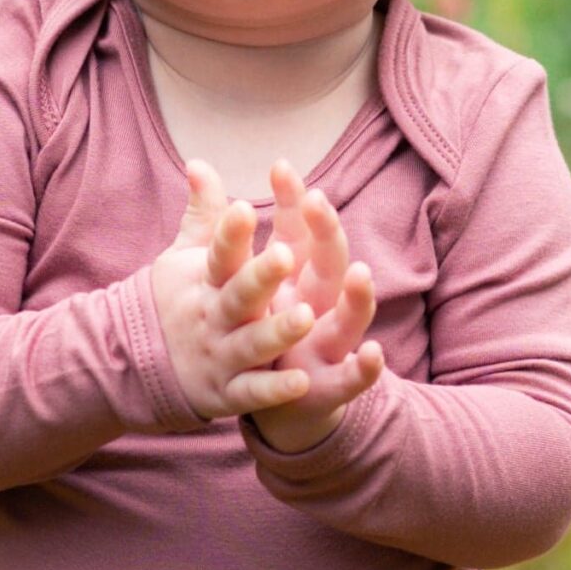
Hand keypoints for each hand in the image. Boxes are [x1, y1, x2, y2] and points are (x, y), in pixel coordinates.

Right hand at [148, 160, 317, 421]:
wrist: (135, 365)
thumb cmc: (179, 301)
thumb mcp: (185, 258)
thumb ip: (202, 215)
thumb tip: (199, 162)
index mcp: (206, 282)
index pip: (218, 253)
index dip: (230, 233)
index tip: (246, 207)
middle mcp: (213, 318)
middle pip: (237, 296)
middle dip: (259, 277)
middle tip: (285, 256)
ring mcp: (219, 357)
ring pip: (250, 345)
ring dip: (276, 333)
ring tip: (305, 317)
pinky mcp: (226, 393)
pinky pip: (252, 393)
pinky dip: (273, 391)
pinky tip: (302, 384)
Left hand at [248, 157, 383, 453]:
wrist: (285, 404)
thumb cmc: (266, 328)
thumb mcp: (242, 279)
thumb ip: (223, 228)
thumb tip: (196, 165)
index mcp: (295, 278)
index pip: (296, 232)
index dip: (290, 202)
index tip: (279, 167)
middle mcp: (318, 304)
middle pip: (327, 264)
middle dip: (325, 234)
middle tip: (318, 202)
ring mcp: (328, 344)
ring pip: (346, 317)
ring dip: (355, 298)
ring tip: (361, 273)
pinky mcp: (330, 386)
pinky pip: (350, 379)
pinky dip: (364, 370)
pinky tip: (374, 355)